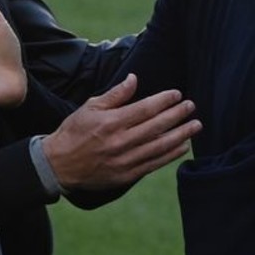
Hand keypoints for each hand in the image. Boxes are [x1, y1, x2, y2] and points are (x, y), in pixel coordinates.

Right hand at [42, 74, 201, 190]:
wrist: (59, 165)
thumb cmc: (74, 132)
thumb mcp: (90, 107)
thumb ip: (115, 95)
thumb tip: (134, 79)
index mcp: (111, 122)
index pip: (145, 109)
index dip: (164, 101)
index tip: (177, 95)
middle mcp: (120, 142)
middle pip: (156, 126)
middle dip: (177, 115)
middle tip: (191, 107)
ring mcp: (124, 160)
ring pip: (159, 146)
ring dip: (180, 135)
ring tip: (195, 126)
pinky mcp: (126, 175)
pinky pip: (154, 163)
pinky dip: (170, 155)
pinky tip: (182, 146)